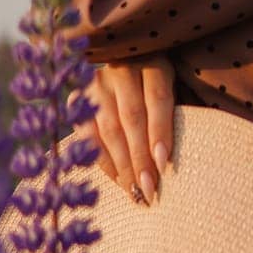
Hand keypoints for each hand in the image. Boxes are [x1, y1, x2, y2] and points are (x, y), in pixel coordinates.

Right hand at [72, 56, 175, 206]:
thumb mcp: (174, 90)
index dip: (160, 132)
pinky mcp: (78, 97)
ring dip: (121, 163)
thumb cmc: (157, 89)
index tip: (163, 164)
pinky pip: (87, 133)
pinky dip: (102, 159)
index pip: (157, 98)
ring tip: (134, 190)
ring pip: (108, 127)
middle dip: (140, 157)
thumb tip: (171, 160)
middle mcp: (122, 69)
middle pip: (131, 116)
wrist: (124, 64)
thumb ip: (175, 117)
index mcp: (152, 62)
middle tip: (148, 188)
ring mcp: (96, 82)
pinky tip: (116, 178)